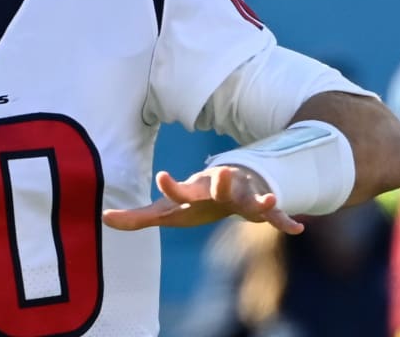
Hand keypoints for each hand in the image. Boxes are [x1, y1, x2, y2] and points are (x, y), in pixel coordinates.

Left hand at [101, 166, 304, 234]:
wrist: (230, 186)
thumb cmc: (194, 202)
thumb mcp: (166, 211)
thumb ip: (137, 217)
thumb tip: (103, 219)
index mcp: (192, 192)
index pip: (178, 190)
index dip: (170, 184)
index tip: (162, 175)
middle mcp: (217, 190)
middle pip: (218, 187)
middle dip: (221, 180)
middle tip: (222, 171)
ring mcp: (240, 197)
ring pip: (250, 197)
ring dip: (258, 199)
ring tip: (269, 200)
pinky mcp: (258, 207)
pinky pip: (274, 215)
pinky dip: (284, 220)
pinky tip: (296, 228)